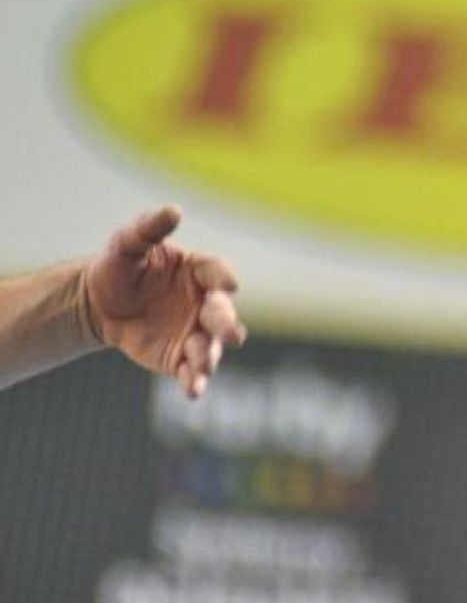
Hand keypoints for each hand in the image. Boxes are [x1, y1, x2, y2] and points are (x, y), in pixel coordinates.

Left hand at [84, 206, 245, 399]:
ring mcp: (194, 332)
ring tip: (204, 364)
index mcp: (198, 272)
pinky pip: (192, 371)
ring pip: (211, 346)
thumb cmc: (120, 267)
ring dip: (211, 356)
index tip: (230, 283)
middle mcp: (204, 303)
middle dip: (227, 323)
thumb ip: (149, 228)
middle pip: (222, 313)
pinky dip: (196, 382)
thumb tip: (174, 210)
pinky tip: (193, 392)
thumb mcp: (126, 244)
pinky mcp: (178, 358)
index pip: (216, 272)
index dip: (225, 277)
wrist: (99, 303)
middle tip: (229, 332)